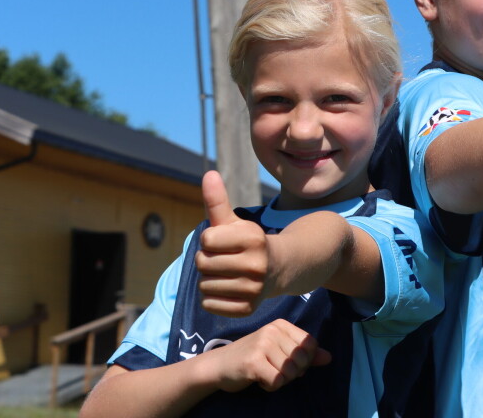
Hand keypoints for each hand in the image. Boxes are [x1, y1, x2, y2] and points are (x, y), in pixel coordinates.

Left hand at [196, 170, 278, 316]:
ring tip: (226, 274)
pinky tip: (226, 289)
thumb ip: (218, 200)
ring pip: (203, 285)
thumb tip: (208, 173)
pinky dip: (211, 298)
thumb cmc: (249, 242)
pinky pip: (209, 304)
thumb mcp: (235, 221)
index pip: (206, 239)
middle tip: (223, 259)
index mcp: (253, 239)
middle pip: (202, 263)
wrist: (280, 268)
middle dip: (206, 259)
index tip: (223, 242)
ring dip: (208, 279)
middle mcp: (256, 265)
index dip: (210, 240)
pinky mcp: (247, 309)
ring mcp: (253, 289)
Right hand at [208, 319, 331, 392]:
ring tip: (265, 373)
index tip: (287, 362)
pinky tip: (259, 379)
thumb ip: (305, 354)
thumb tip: (329, 357)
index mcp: (281, 324)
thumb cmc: (253, 358)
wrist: (219, 365)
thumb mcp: (280, 351)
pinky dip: (270, 387)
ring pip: (290, 373)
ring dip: (280, 380)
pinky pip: (278, 381)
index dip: (305, 360)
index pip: (311, 344)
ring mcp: (262, 344)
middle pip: (302, 360)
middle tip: (273, 370)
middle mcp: (272, 330)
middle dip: (292, 373)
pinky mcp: (253, 361)